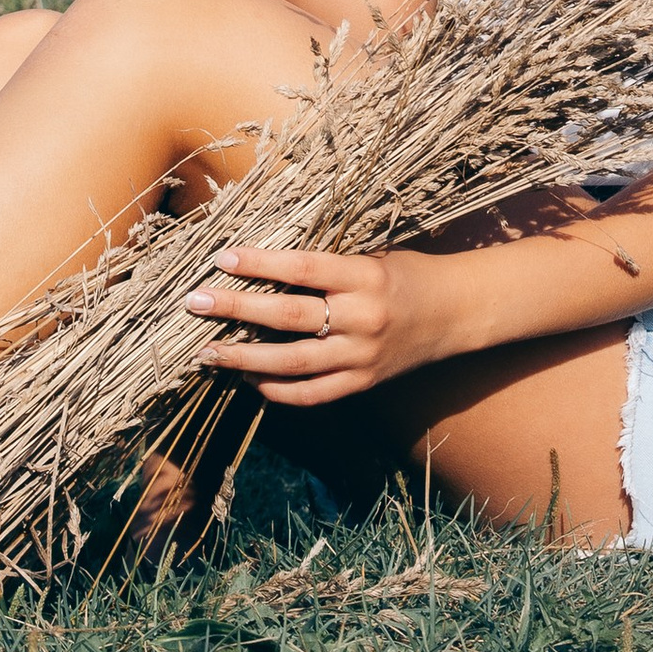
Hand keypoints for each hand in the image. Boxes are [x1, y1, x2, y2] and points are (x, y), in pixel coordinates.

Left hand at [185, 242, 456, 406]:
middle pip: (288, 316)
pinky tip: (249, 380)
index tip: (222, 258)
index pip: (304, 268)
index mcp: (366, 277)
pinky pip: (312, 394)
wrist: (458, 312)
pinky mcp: (362, 383)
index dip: (261, 264)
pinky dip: (277, 390)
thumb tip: (262, 266)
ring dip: (244, 358)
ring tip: (207, 352)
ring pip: (292, 362)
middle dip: (236, 309)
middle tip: (194, 302)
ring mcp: (362, 357)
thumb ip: (325, 267)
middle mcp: (363, 319)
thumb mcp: (372, 257)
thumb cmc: (408, 273)